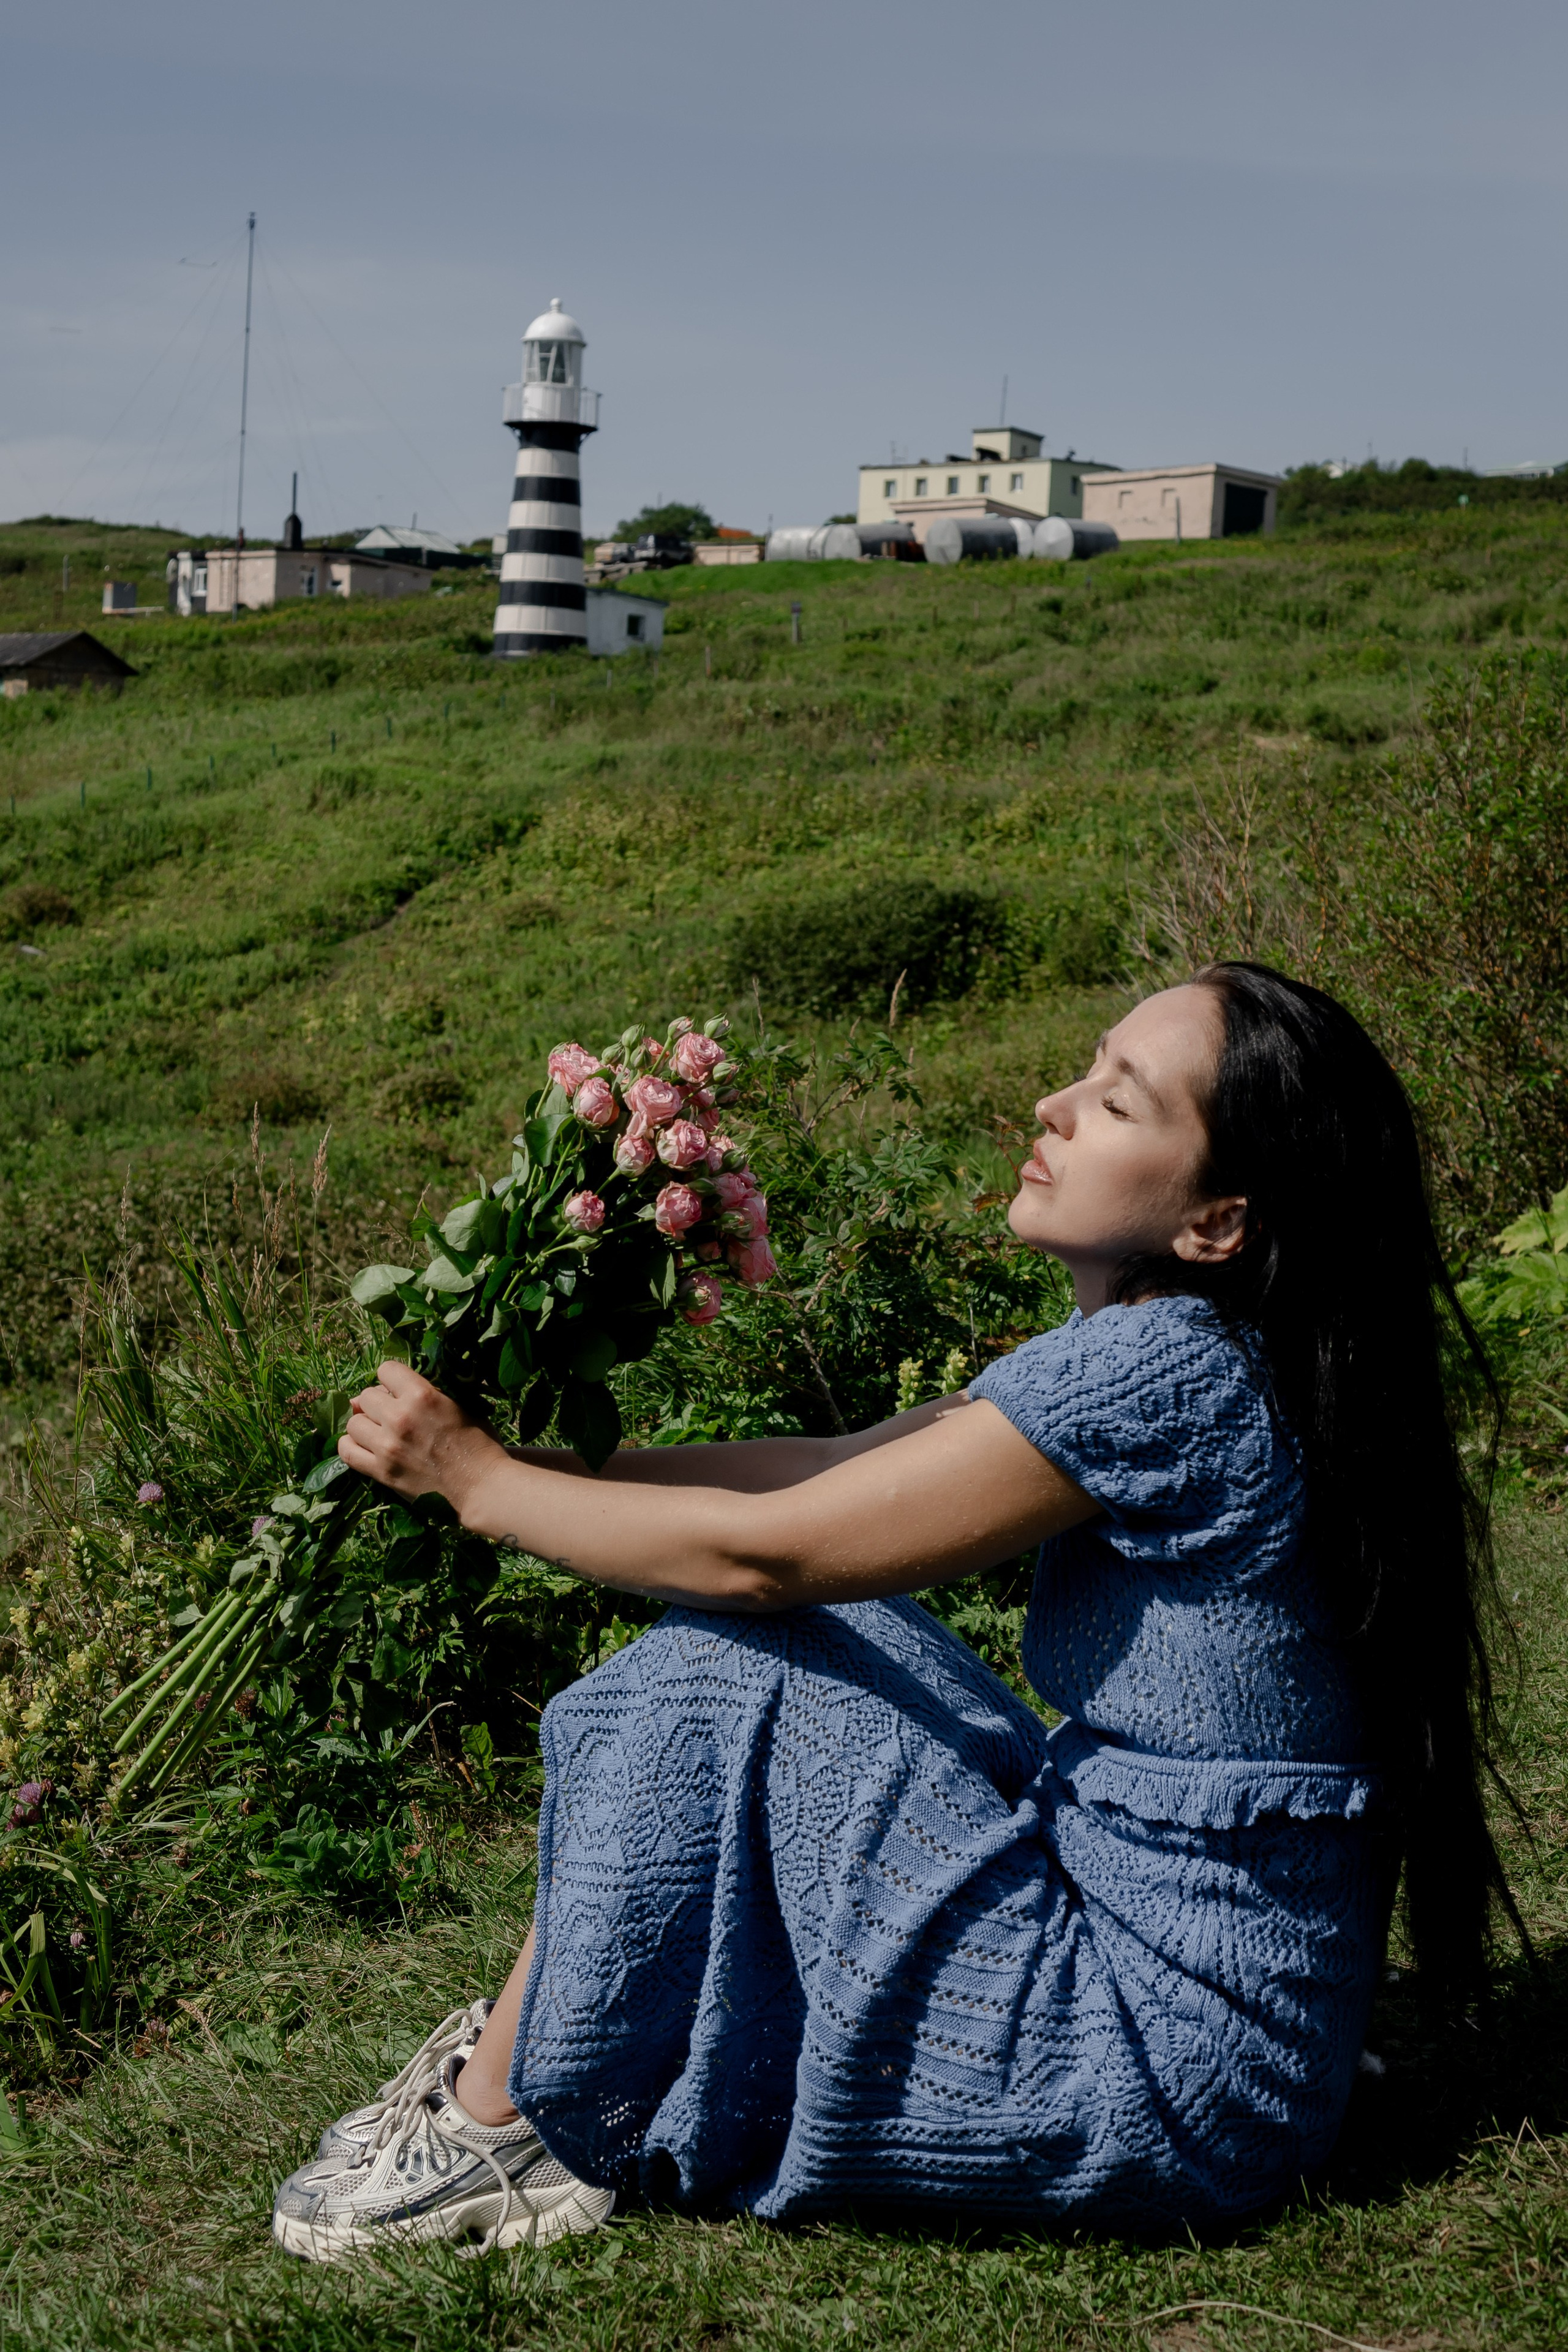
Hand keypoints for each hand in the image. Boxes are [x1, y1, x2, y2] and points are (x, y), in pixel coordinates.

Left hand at [337, 1360, 502, 1504]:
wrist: (481, 1485)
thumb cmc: (477, 1442)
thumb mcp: (459, 1404)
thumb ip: (425, 1392)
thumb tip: (381, 1391)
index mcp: (422, 1395)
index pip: (386, 1370)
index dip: (392, 1379)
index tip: (400, 1390)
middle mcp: (400, 1417)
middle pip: (366, 1396)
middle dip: (378, 1402)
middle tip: (393, 1415)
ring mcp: (387, 1446)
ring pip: (353, 1423)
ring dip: (365, 1425)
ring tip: (380, 1433)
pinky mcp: (382, 1471)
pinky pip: (347, 1452)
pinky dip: (352, 1446)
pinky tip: (365, 1446)